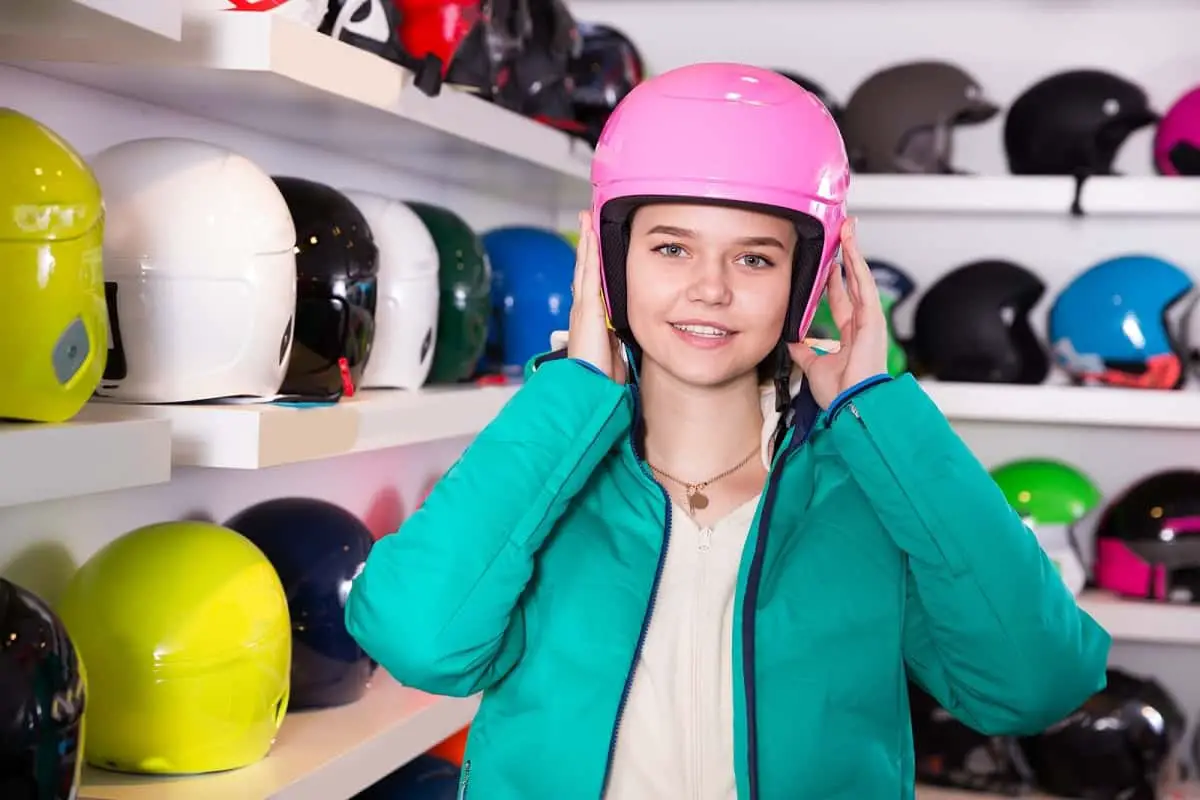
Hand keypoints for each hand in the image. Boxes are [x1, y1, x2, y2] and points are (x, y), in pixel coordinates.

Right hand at [567, 210, 626, 383]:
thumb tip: (619, 335)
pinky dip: (589, 254)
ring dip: (586, 242)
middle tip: (586, 223)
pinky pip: (589, 273)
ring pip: (584, 267)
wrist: (588, 386)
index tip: (592, 248)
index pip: (590, 285)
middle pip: (584, 270)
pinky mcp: (587, 307)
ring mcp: (583, 307)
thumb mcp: (612, 352)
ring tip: (586, 220)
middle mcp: (582, 310)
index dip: (590, 265)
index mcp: (589, 320)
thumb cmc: (600, 375)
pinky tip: (591, 237)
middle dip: (585, 247)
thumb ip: (615, 339)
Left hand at [789, 218, 888, 408]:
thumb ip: (804, 349)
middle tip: (843, 234)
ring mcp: (869, 320)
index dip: (834, 280)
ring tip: (848, 229)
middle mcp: (862, 324)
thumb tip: (790, 338)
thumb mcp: (813, 365)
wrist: (851, 406)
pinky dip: (858, 265)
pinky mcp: (872, 319)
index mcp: (850, 334)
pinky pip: (864, 286)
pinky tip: (851, 247)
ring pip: (860, 277)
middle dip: (847, 257)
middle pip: (853, 282)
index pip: (841, 299)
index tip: (828, 263)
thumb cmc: (839, 393)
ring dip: (854, 252)